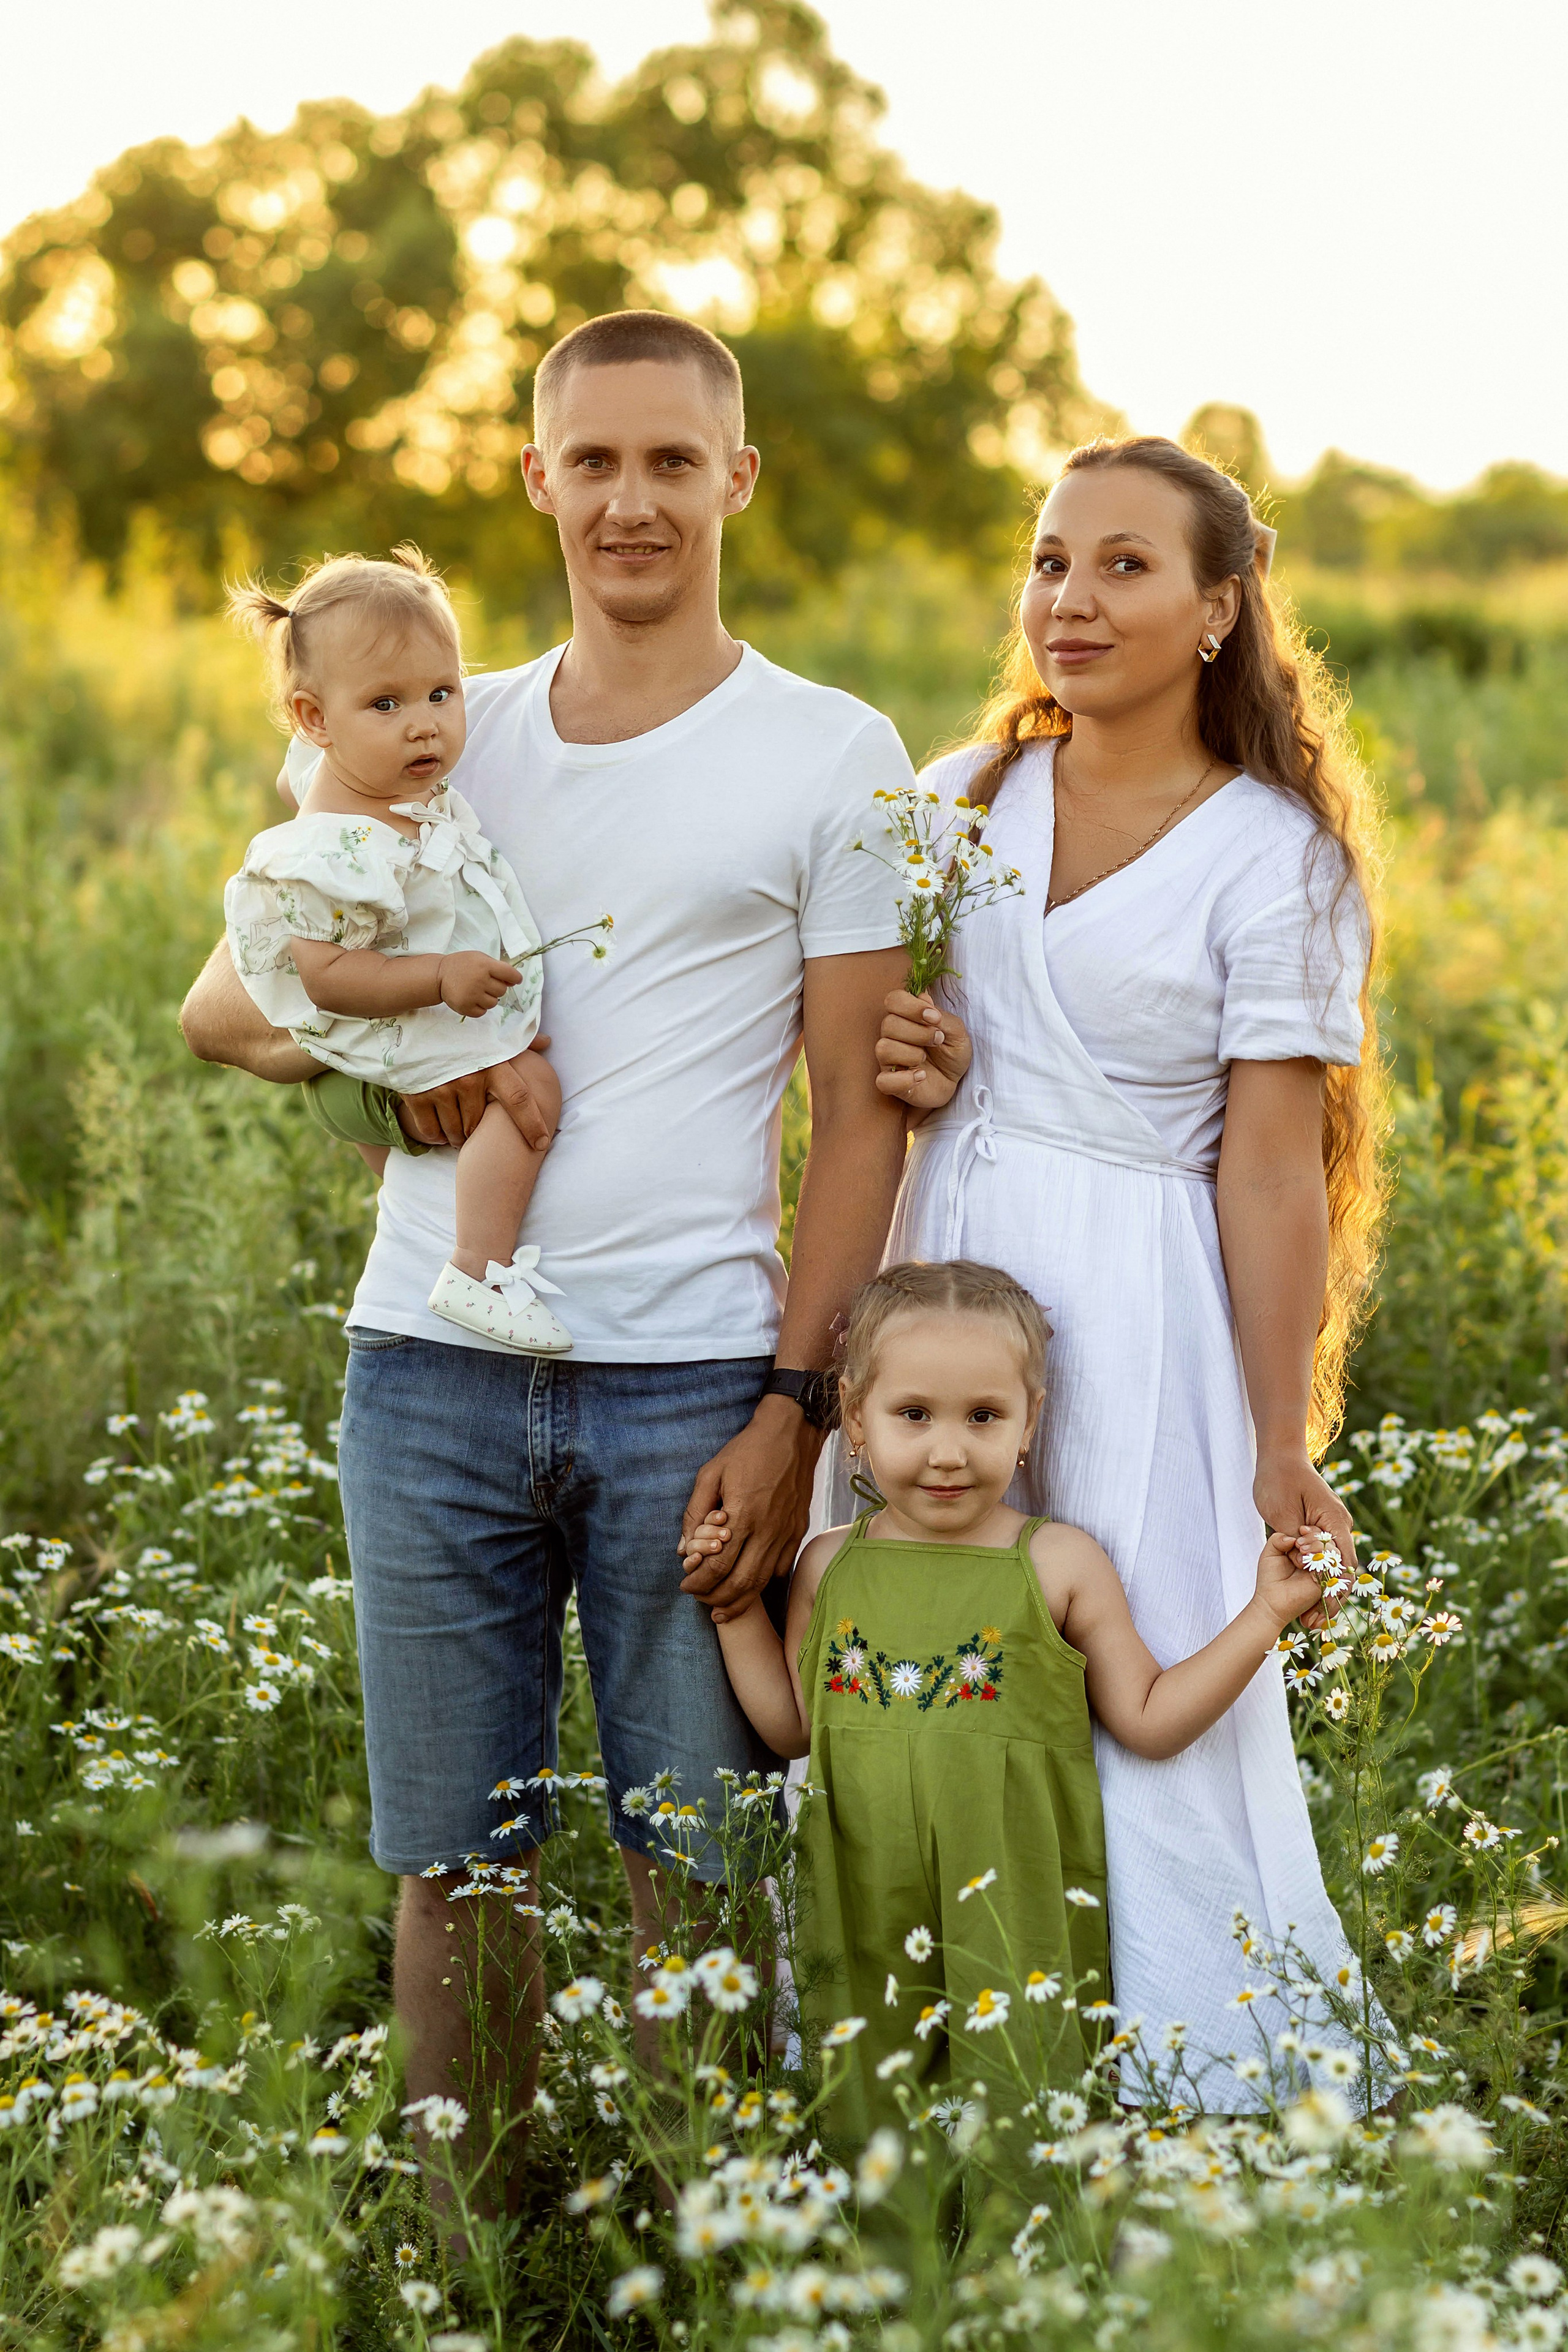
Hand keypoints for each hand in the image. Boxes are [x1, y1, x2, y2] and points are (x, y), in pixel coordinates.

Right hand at [397, 1035, 556, 1150]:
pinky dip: (437, 1136)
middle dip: (477, 1134)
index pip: (519, 1099)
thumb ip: (519, 1042)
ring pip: (455, 1131)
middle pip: (479, 1124)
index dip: (532, 1124)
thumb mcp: (489, 1033)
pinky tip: (440, 1132)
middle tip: (474, 1132)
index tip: (541, 1143)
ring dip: (457, 1137)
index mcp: (492, 1065)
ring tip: (457, 1134)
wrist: (412, 1018)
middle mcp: (469, 1079)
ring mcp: (441, 1089)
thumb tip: (547, 1042)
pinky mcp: (417, 1096)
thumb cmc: (458, 1031)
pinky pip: (431, 1131)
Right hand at [438, 951, 523, 1016]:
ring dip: (489, 998)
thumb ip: (497, 967)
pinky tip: (472, 999)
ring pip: (494, 1003)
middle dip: (497, 988)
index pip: (510, 974)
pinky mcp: (465, 1007)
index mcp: (484, 965)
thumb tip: (514, 981)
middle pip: (502, 991)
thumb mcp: (479, 958)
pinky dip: (480, 1007)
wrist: (439, 975)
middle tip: (485, 983)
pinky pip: (483, 1012)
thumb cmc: (462, 965)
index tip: (515, 980)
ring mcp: (472, 995)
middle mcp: (480, 980)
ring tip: (477, 991)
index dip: (515, 978)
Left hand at [677, 1397, 818, 1611]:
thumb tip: (683, 1549)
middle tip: (700, 1600)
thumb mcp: (711, 1472)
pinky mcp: (798, 1531)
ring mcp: (786, 1533)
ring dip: (740, 1600)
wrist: (792, 1434)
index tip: (685, 1584)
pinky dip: (763, 1584)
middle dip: (716, 1598)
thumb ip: (694, 1512)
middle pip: (741, 1582)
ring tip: (721, 1610)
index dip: (698, 1582)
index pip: (718, 1565)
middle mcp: (767, 1530)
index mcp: (742, 1515)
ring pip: (763, 1581)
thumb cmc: (747, 1450)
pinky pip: (780, 1568)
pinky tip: (749, 1588)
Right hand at [874, 989, 972, 1114]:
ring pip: (883, 1048)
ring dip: (910, 1053)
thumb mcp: (957, 1033)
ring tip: (926, 1059)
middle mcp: (892, 1036)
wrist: (954, 1081)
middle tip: (938, 1040)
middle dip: (918, 1032)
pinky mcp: (890, 1083)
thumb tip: (923, 998)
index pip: (893, 1000)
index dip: (911, 1006)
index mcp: (906, 1018)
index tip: (935, 1018)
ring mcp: (889, 1060)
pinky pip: (883, 1081)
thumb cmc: (951, 1053)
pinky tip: (921, 1077)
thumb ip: (942, 1016)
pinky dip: (904, 1079)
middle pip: (888, 1024)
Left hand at [1253, 1446, 1355, 1630]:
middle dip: (1330, 1599)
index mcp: (1335, 1522)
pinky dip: (1317, 1577)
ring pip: (1334, 1568)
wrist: (1279, 1457)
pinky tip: (1307, 1598)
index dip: (1332, 1592)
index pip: (1342, 1565)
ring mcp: (1333, 1528)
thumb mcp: (1282, 1512)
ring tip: (1310, 1619)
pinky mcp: (1322, 1530)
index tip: (1320, 1613)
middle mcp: (1340, 1526)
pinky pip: (1324, 1558)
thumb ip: (1295, 1541)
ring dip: (1324, 1592)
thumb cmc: (1278, 1480)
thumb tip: (1305, 1564)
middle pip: (1342, 1571)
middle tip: (1313, 1624)